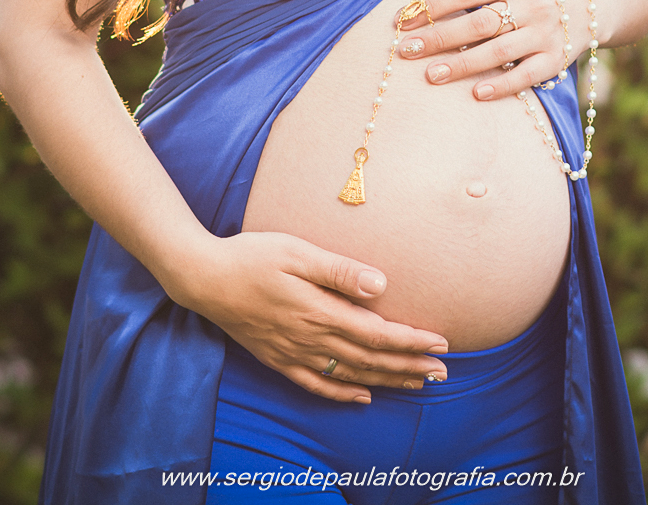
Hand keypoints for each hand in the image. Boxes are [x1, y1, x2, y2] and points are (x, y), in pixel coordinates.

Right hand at [171, 229, 449, 403]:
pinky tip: (363, 395)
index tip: (441, 342)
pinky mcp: (278, 359)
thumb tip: (379, 286)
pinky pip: (317, 384)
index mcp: (318, 310)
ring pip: (350, 374)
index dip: (410, 340)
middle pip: (369, 358)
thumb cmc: (251, 255)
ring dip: (387, 379)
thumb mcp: (296, 251)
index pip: (376, 332)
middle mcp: (309, 338)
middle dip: (409, 365)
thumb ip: (338, 270)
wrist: (204, 278)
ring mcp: (293, 353)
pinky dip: (343, 392)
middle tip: (443, 371)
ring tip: (418, 382)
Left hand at [396, 0, 591, 100]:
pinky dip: (501, 86)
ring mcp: (546, 34)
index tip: (405, 19)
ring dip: (462, 65)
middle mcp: (534, 3)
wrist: (590, 2)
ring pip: (498, 53)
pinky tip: (475, 93)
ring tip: (430, 74)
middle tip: (407, 50)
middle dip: (439, 38)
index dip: (434, 5)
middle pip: (479, 24)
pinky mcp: (556, 60)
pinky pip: (526, 77)